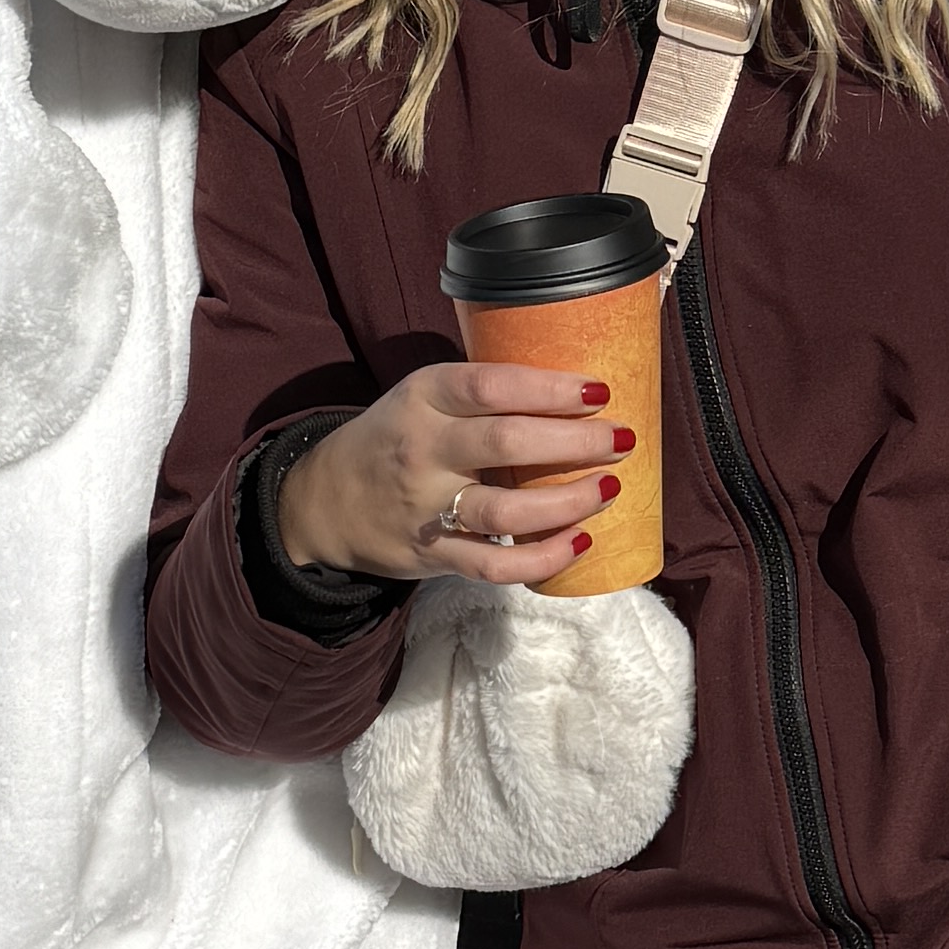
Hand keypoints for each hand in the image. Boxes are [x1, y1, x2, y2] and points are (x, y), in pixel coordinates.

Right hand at [278, 358, 627, 588]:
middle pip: (506, 443)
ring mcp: (426, 506)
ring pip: (505, 509)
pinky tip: (579, 543)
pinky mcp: (434, 554)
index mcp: (423, 397)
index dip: (550, 388)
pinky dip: (543, 558)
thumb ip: (481, 393)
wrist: (327, 502)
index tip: (599, 391)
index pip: (491, 385)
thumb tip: (574, 389)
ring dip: (567, 501)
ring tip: (608, 490)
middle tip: (621, 440)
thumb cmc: (397, 438)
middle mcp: (423, 448)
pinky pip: (495, 564)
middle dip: (575, 442)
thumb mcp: (422, 397)